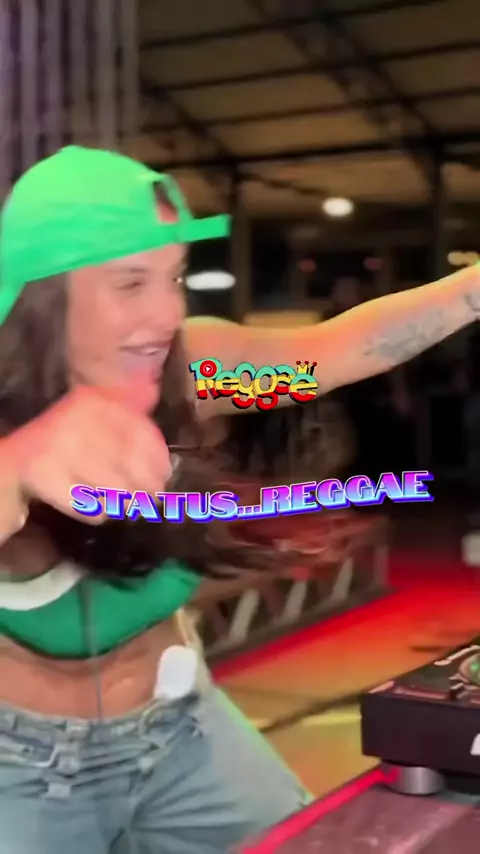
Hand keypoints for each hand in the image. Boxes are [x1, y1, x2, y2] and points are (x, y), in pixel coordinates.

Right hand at [8, 385, 171, 523]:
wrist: (11, 464)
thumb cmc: (65, 442)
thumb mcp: (94, 416)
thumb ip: (125, 405)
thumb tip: (151, 388)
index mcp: (93, 401)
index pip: (141, 431)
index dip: (159, 457)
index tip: (166, 474)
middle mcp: (76, 418)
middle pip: (131, 461)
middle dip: (147, 485)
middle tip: (153, 498)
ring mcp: (59, 447)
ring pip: (115, 486)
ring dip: (127, 502)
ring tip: (129, 506)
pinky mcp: (45, 477)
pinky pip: (90, 505)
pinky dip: (100, 512)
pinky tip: (100, 510)